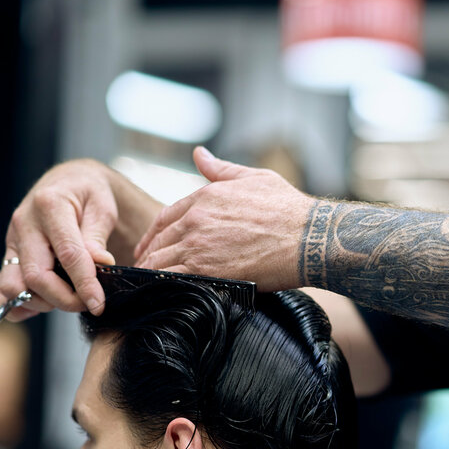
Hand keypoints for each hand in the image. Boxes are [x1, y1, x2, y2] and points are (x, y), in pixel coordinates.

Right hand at [0, 160, 118, 320]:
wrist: (69, 183)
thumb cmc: (88, 194)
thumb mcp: (102, 208)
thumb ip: (98, 237)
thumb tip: (101, 264)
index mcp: (50, 205)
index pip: (67, 255)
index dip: (84, 284)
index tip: (98, 303)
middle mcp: (24, 223)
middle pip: (35, 277)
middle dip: (64, 299)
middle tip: (87, 302)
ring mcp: (12, 241)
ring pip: (13, 288)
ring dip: (41, 303)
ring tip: (67, 298)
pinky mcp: (8, 255)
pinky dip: (18, 305)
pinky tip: (43, 303)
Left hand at [135, 147, 317, 290]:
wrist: (306, 238)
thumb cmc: (287, 208)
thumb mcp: (253, 178)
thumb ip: (220, 168)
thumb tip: (199, 153)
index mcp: (204, 197)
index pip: (165, 217)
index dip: (153, 234)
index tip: (148, 245)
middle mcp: (195, 220)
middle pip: (158, 241)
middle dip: (147, 256)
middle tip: (142, 268)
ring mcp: (198, 247)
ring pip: (159, 262)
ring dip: (150, 274)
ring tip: (146, 286)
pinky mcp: (206, 271)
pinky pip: (172, 280)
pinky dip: (161, 287)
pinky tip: (159, 295)